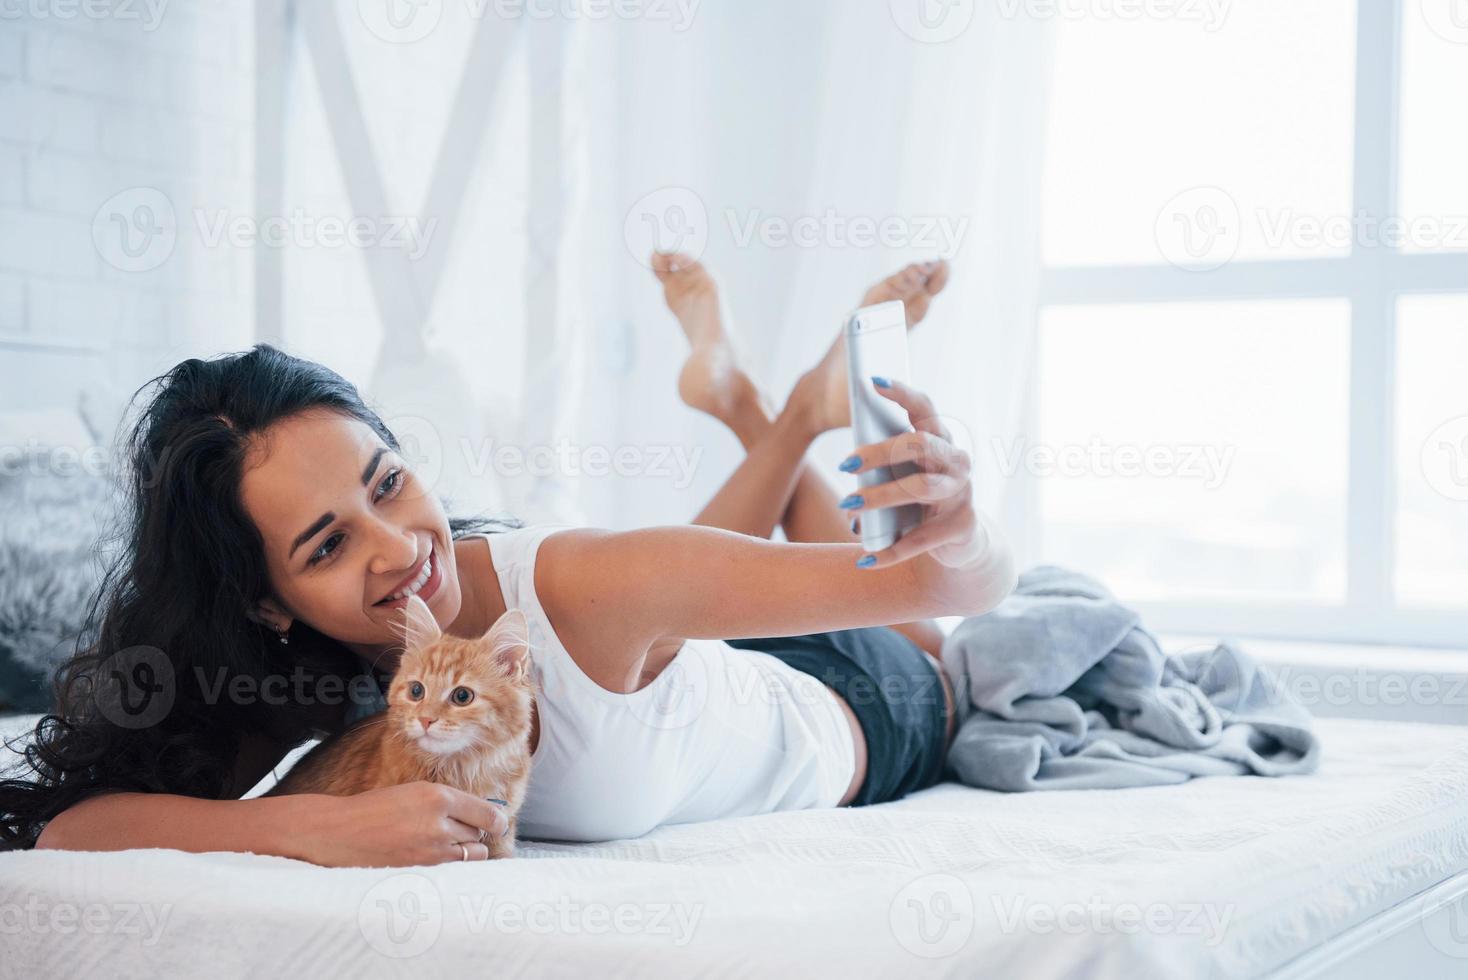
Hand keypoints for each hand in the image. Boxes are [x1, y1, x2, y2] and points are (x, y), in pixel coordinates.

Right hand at [293, 781, 509, 867]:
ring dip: (465, 852)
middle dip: (473, 834)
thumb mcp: (412, 793)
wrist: (338, 832)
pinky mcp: (421, 872)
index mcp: (437, 796)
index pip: (486, 812)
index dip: (496, 820)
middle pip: (479, 835)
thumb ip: (444, 802)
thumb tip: (477, 815)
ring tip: (446, 847)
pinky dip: (451, 868)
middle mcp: (439, 822)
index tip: (498, 824)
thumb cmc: (374, 810)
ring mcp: (431, 851)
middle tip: (458, 833)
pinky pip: (452, 872)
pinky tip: (437, 862)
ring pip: (470, 856)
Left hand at [842, 377, 982, 569]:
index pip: (924, 408)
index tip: (873, 380)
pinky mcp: (961, 526)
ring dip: (880, 496)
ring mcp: (962, 493)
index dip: (901, 392)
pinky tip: (864, 558)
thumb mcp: (904, 477)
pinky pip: (921, 539)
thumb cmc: (921, 500)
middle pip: (918, 445)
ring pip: (919, 487)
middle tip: (846, 463)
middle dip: (879, 452)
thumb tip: (850, 474)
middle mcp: (956, 461)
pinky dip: (889, 550)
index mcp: (940, 440)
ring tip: (849, 504)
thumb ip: (883, 468)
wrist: (962, 542)